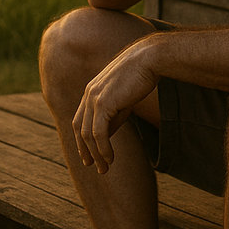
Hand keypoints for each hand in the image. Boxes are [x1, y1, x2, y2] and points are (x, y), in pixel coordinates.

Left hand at [72, 36, 162, 173]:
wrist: (148, 60)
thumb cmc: (139, 77)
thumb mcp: (122, 99)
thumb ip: (112, 116)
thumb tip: (105, 137)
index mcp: (91, 92)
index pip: (80, 120)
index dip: (82, 140)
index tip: (89, 156)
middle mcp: (88, 94)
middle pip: (80, 129)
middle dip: (85, 150)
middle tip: (94, 167)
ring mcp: (94, 98)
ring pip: (88, 134)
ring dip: (96, 154)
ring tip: (105, 167)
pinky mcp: (103, 103)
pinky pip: (98, 133)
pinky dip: (103, 148)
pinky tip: (110, 158)